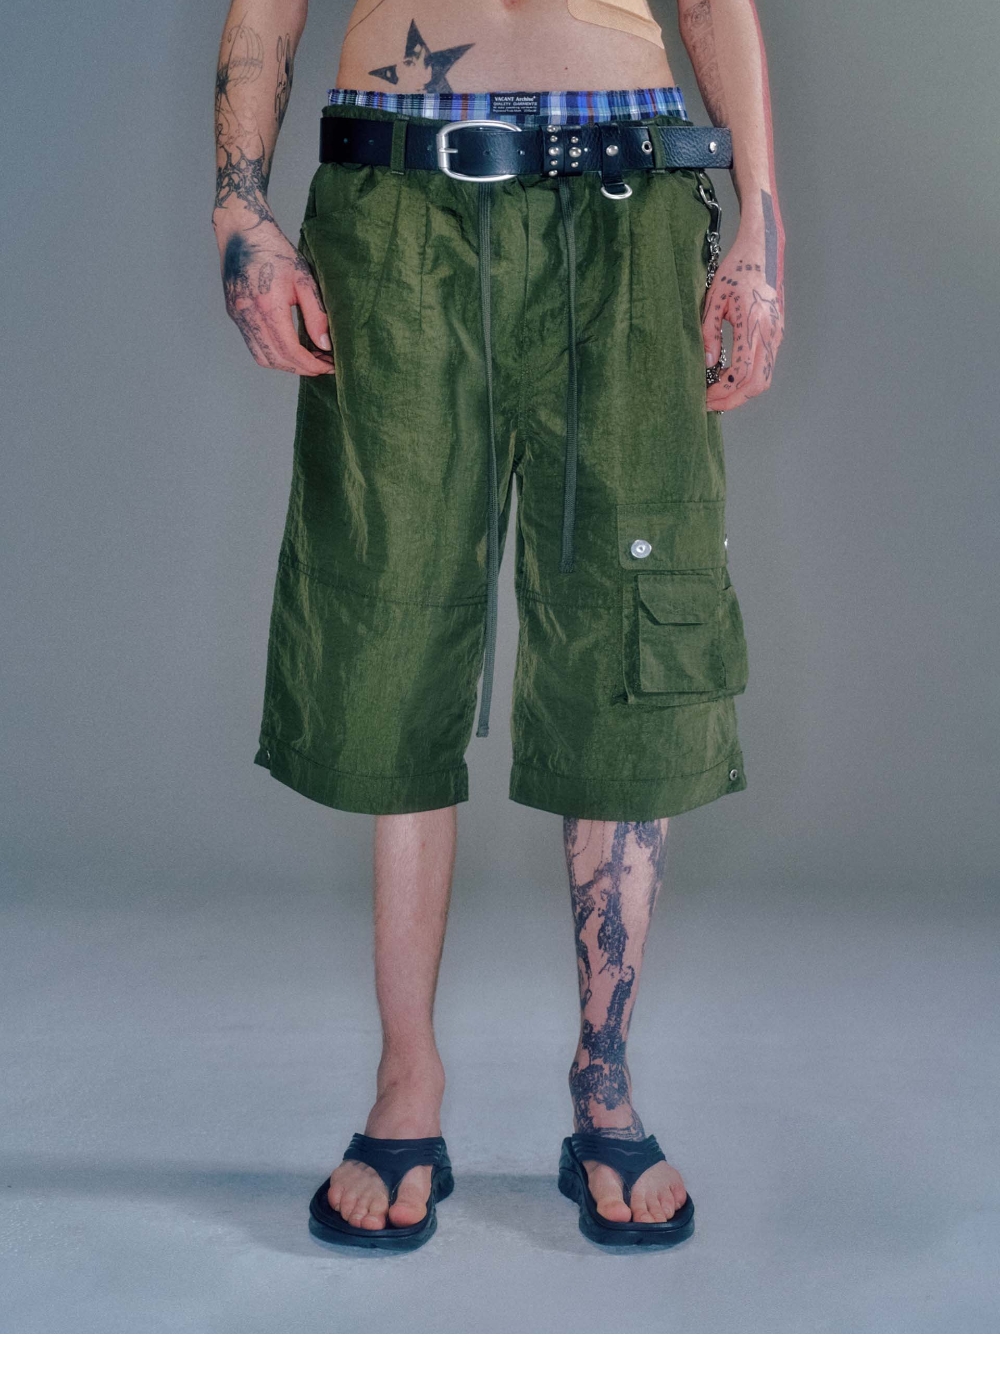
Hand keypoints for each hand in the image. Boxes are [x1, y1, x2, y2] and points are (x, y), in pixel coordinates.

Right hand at [217, 218, 333, 375]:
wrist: (242, 231)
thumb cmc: (275, 250)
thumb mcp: (304, 279)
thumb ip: (316, 315)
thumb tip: (325, 345)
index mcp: (267, 305)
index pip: (290, 350)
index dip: (311, 364)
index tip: (329, 366)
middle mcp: (248, 315)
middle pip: (275, 360)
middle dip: (301, 368)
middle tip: (323, 365)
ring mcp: (237, 316)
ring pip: (262, 357)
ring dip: (286, 364)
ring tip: (309, 358)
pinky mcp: (234, 315)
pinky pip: (254, 345)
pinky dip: (273, 353)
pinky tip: (290, 346)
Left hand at [703, 236, 783, 411]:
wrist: (762, 254)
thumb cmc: (735, 273)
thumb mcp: (714, 300)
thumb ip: (709, 334)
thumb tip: (707, 364)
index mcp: (753, 323)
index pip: (742, 371)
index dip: (723, 391)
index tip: (706, 397)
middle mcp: (770, 333)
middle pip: (757, 384)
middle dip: (733, 399)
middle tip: (711, 404)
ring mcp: (777, 335)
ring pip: (764, 379)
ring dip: (742, 393)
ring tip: (719, 394)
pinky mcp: (777, 335)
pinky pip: (766, 367)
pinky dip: (749, 380)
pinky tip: (730, 378)